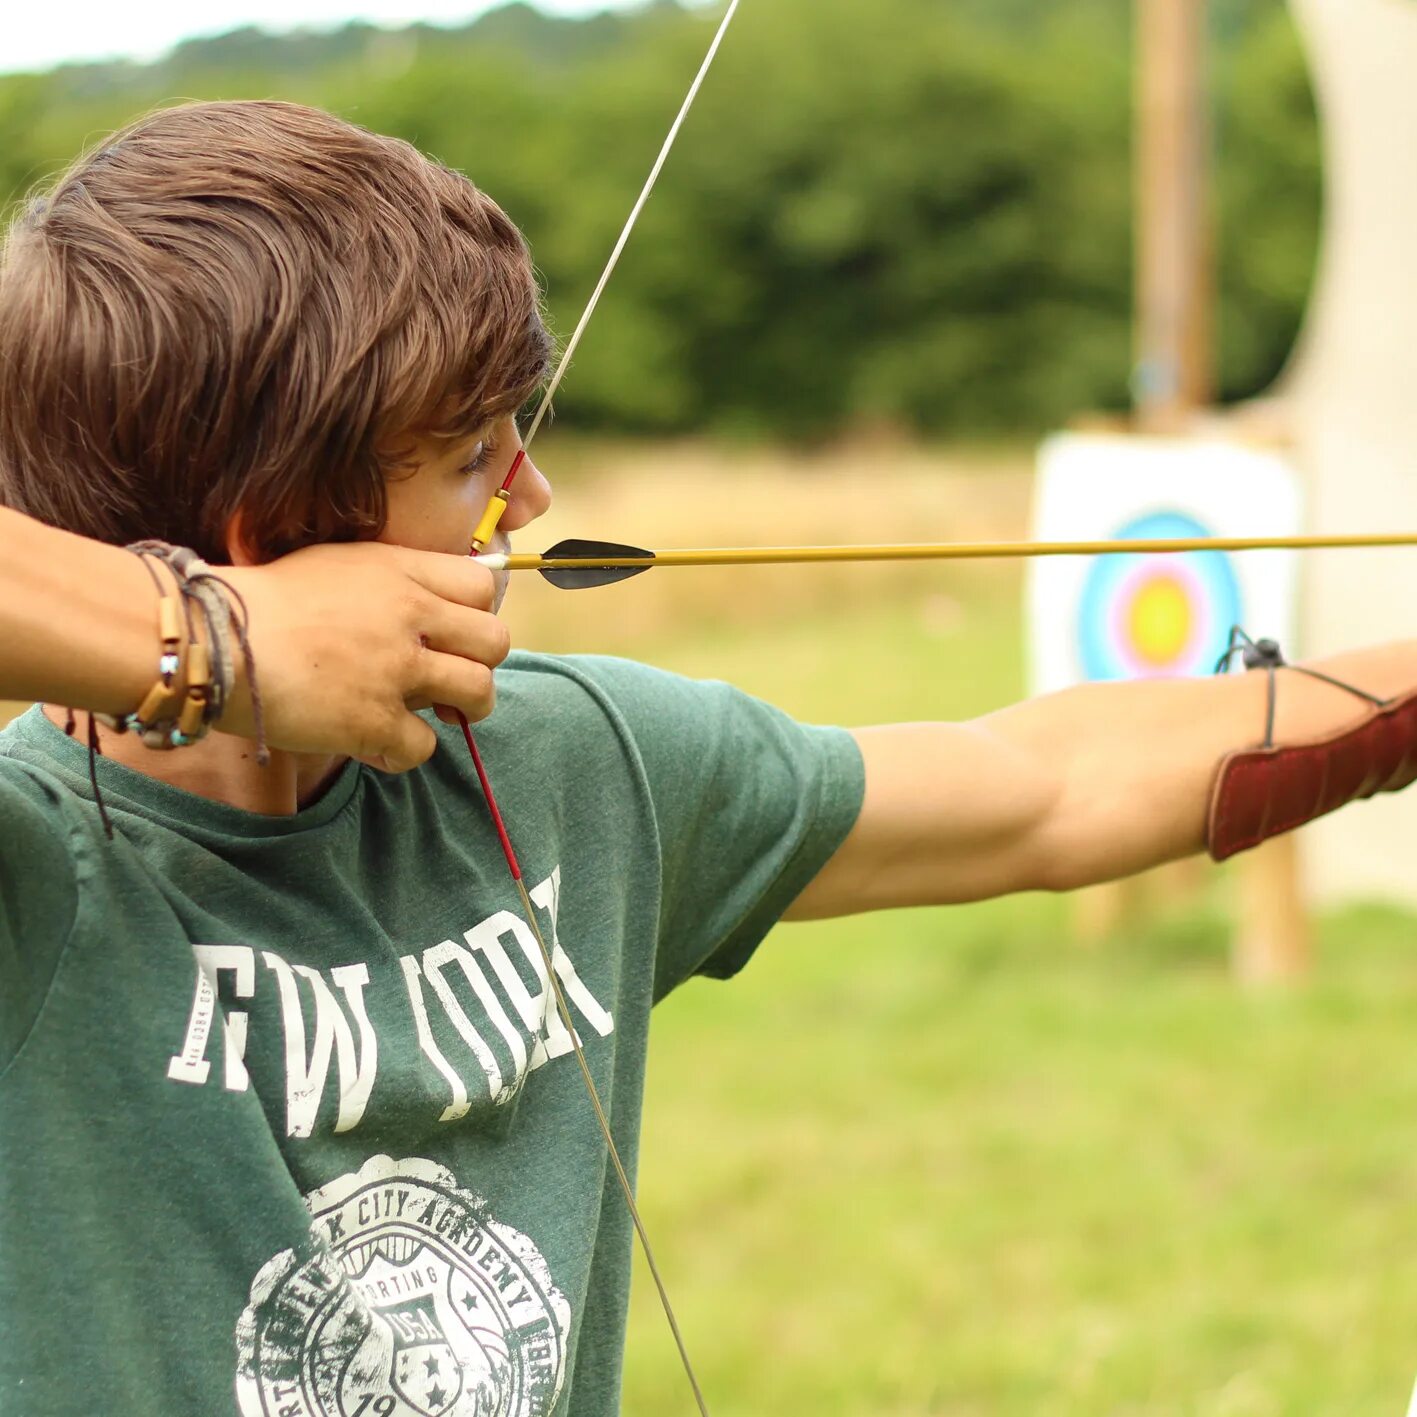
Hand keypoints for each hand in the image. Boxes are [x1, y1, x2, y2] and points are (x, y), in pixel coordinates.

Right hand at [219, 541, 509, 770]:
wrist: (210, 638)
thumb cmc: (261, 602)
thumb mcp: (336, 565)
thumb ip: (388, 583)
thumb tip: (425, 609)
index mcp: (399, 571)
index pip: (480, 586)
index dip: (474, 615)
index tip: (451, 635)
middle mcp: (409, 615)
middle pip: (495, 641)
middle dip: (480, 665)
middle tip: (449, 681)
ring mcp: (396, 670)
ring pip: (479, 693)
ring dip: (462, 710)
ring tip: (431, 714)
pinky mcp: (374, 721)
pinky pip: (424, 747)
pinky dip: (403, 751)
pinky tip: (376, 742)